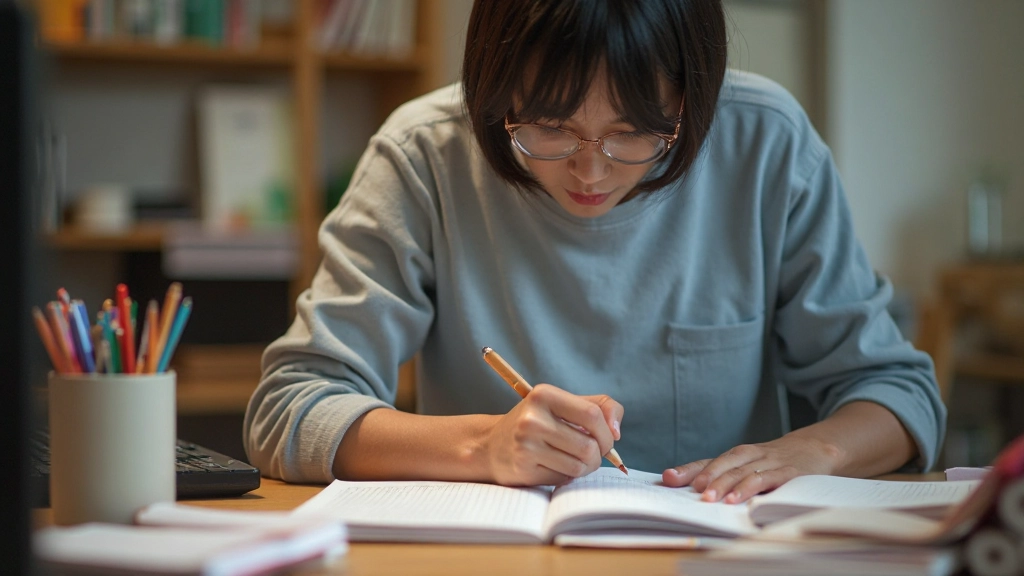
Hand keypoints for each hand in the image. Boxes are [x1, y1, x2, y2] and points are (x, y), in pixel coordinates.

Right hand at [483, 384, 623, 485]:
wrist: (491, 445)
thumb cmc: (536, 423)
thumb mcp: (563, 404)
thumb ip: (599, 406)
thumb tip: (616, 432)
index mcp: (544, 395)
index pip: (593, 414)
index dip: (608, 432)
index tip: (608, 439)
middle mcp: (532, 418)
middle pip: (589, 445)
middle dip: (599, 455)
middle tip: (592, 454)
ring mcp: (525, 444)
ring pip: (579, 465)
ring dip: (585, 468)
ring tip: (575, 461)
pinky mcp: (523, 468)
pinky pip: (563, 478)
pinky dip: (566, 476)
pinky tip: (554, 467)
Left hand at [661, 434, 841, 502]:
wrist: (816, 448)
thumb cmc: (776, 462)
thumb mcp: (750, 467)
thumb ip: (725, 478)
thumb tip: (693, 491)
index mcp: (738, 455)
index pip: (708, 461)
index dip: (687, 470)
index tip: (667, 478)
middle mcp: (751, 455)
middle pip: (725, 463)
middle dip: (707, 476)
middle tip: (693, 492)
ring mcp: (770, 461)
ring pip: (743, 470)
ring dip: (725, 484)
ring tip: (711, 498)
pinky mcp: (789, 472)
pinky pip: (768, 478)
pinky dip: (751, 487)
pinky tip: (739, 498)